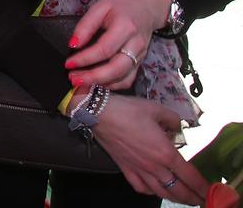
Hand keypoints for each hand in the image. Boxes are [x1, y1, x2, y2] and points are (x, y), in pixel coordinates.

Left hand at [66, 0, 169, 89]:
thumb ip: (86, 26)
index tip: (68, 63)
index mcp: (125, 27)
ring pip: (124, 78)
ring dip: (102, 84)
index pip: (104, 49)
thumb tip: (73, 44)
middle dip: (94, 77)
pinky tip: (97, 83)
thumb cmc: (120, 6)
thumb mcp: (100, 7)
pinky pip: (128, 79)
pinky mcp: (140, 63)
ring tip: (81, 83)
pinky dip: (112, 85)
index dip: (85, 59)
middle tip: (74, 79)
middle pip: (117, 68)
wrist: (146, 7)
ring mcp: (140, 56)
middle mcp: (136, 45)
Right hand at [92, 94, 207, 203]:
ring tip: (182, 198)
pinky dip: (151, 192)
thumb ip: (173, 120)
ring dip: (175, 198)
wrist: (99, 114)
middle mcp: (154, 166)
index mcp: (166, 153)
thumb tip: (177, 128)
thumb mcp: (157, 109)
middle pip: (178, 190)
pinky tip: (154, 189)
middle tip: (200, 199)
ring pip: (161, 192)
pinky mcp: (125, 169)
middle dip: (192, 197)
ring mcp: (139, 170)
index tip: (209, 190)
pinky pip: (141, 187)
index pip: (190, 176)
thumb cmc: (129, 110)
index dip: (202, 186)